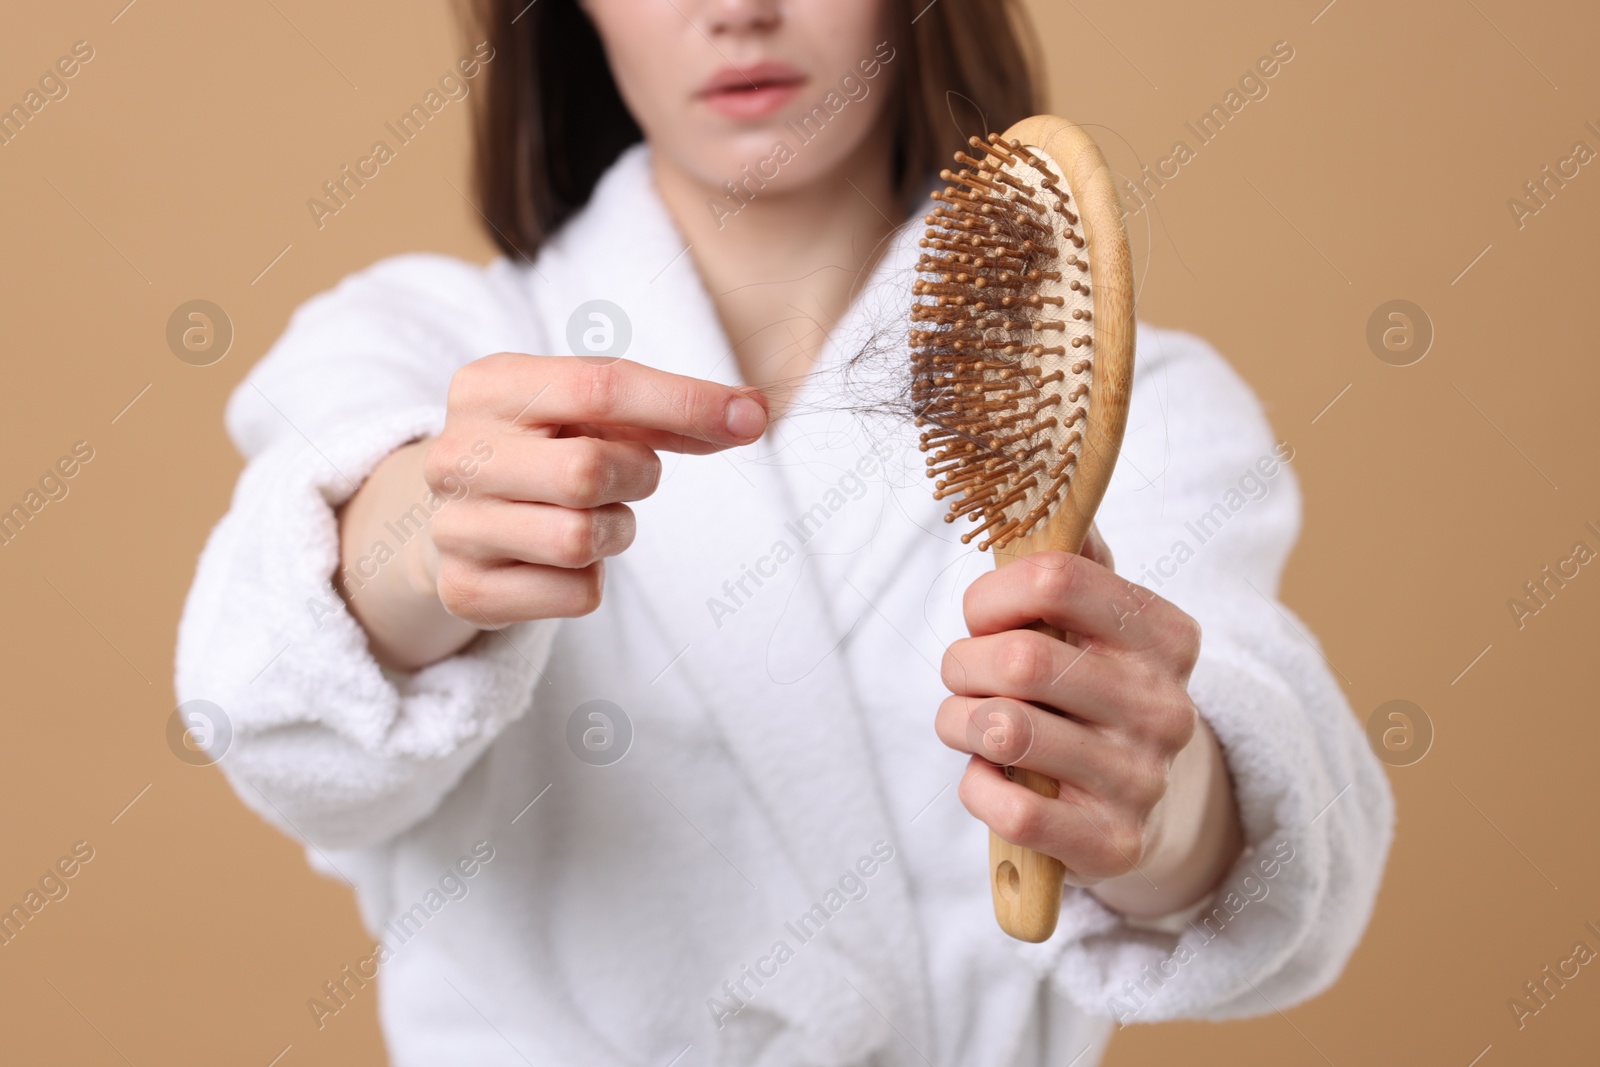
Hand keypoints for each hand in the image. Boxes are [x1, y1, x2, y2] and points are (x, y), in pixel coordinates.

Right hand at [337, 354, 767, 669]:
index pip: (600, 387)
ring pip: (580, 540)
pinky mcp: (465, 591)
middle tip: (627, 476)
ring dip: (614, 532)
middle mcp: (457, 454)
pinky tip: (561, 560)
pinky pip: (575, 595)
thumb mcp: (589, 413)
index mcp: (487, 386)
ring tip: (592, 517)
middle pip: (588, 471)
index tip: (751, 418)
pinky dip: (590, 581)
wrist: (455, 517)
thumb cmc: (544, 449)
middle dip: (634, 476)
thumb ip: (666, 411)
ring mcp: (454, 526)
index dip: (686, 403)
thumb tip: (751, 414)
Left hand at [934, 527, 1242, 917]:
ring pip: (1005, 731)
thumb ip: (1074, 560)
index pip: (1056, 578)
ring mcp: (1143, 780)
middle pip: (1019, 658)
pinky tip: (988, 778)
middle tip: (964, 672)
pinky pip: (1012, 808)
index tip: (982, 612)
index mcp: (1168, 635)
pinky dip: (976, 788)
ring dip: (958, 722)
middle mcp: (1165, 706)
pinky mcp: (1113, 844)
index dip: (992, 592)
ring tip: (967, 722)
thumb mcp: (1101, 623)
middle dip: (963, 662)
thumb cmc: (1096, 692)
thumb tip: (1046, 483)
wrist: (1149, 806)